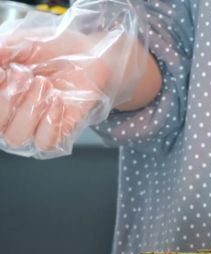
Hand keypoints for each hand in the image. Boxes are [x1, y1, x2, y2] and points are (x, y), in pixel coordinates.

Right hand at [0, 31, 111, 152]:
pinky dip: (49, 122)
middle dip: (6, 99)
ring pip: (16, 137)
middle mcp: (10, 114)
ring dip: (29, 108)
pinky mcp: (59, 132)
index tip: (2, 72)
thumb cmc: (53, 49)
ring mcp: (34, 126)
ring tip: (44, 84)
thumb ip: (4, 50)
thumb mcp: (23, 43)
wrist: (90, 54)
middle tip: (24, 74)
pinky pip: (44, 142)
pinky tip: (57, 100)